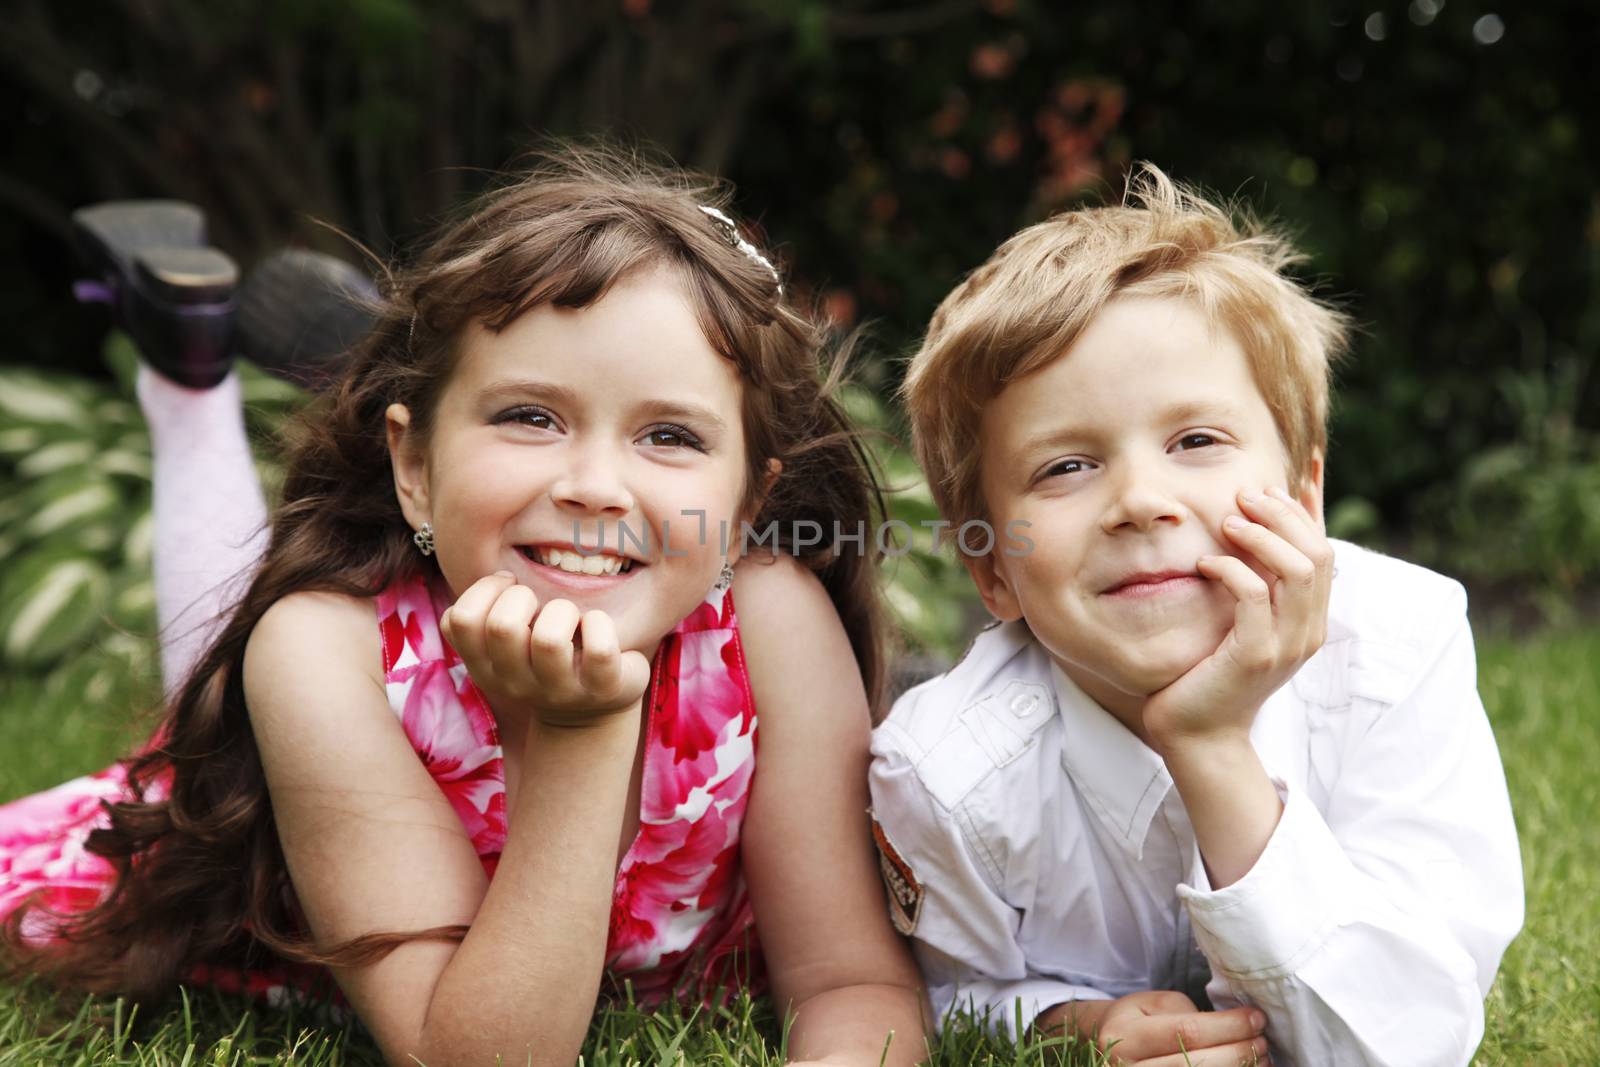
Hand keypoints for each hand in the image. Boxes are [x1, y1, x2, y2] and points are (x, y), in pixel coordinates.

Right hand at [440, 571, 650, 727]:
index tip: (508, 587)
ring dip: (563, 611)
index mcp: (484, 668)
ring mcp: (558, 690)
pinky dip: (600, 623)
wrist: (589, 710)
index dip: (484, 589)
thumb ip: (486, 615)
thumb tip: (503, 577)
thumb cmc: (543, 658)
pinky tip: (595, 625)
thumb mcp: (504, 646)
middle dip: (522, 597)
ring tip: (570, 617)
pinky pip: (600, 649)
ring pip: (549, 639)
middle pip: (502, 626)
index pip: (457, 619)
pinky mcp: (600, 689)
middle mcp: (514, 683)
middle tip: (538, 605)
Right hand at [1064, 991, 1269, 1066]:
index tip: (1256, 1018)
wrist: (1105, 1049)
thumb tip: (1232, 1028)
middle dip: (1238, 1052)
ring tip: (1262, 1059)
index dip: (1227, 1027)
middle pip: (1195, 1065)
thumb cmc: (1136, 1021)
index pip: (1185, 1032)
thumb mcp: (1151, 1004)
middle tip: (1263, 1040)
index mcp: (1124, 1035)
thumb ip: (1186, 1014)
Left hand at [1143, 486, 1332, 750]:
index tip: (1290, 474)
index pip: (1325, 549)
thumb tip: (1242, 534)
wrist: (1198, 735)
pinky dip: (1232, 570)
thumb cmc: (1208, 672)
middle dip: (1283, 514)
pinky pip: (1254, 597)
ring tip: (1225, 522)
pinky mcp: (1254, 656)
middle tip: (1244, 494)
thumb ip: (1249, 582)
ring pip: (1297, 569)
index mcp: (1309, 618)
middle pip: (1318, 552)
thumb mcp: (1237, 621)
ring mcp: (1286, 644)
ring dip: (1261, 537)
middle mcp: (1308, 630)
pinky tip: (1205, 562)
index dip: (1311, 508)